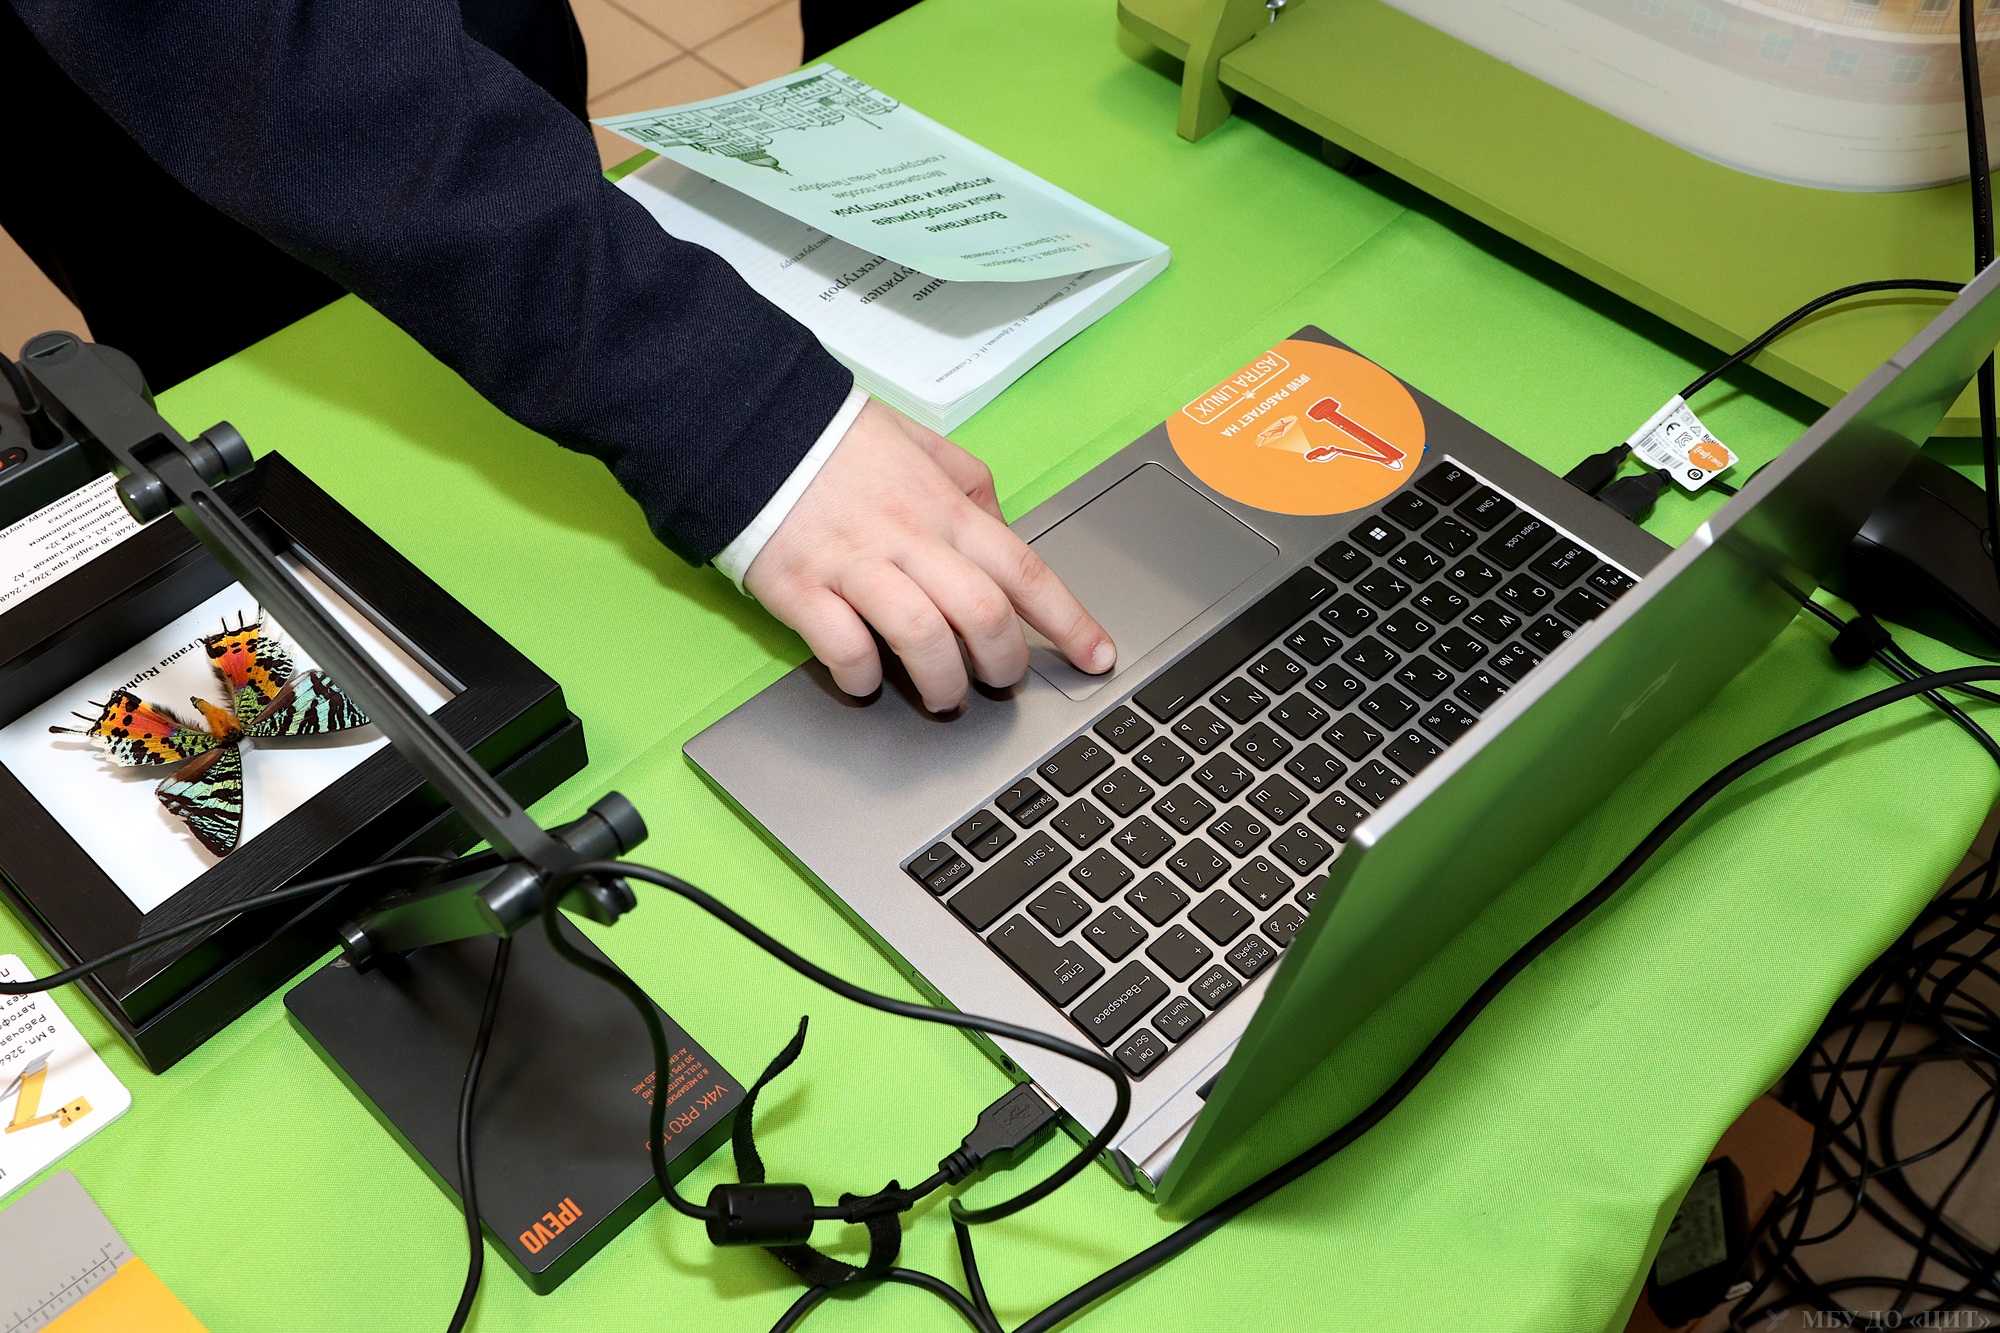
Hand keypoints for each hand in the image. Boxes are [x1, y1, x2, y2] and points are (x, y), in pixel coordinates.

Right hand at [744, 399, 1114, 711]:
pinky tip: (867, 678)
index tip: (1097, 656)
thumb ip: (971, 486)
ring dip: (941, 683)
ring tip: (939, 695)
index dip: (1070, 622)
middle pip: (984, 616)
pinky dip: (863, 677)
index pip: (1026, 572)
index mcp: (947, 508)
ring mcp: (856, 565)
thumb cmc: (837, 440)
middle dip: (1003, 664)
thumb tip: (1005, 532)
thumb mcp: (924, 444)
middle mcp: (910, 538)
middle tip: (997, 680)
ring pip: (923, 639)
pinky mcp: (803, 588)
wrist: (750, 422)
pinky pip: (845, 649)